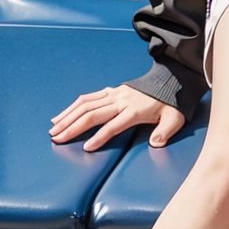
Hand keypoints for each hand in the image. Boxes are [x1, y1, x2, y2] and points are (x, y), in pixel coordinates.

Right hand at [49, 84, 185, 152]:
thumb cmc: (172, 104)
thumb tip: (156, 143)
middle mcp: (121, 101)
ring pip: (86, 104)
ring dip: (68, 117)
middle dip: (73, 127)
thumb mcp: (175, 118)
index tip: (86, 148)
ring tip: (53, 129)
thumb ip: (166, 131)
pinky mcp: (111, 90)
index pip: (114, 125)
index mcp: (135, 110)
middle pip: (93, 114)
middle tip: (57, 139)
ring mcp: (114, 94)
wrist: (170, 80)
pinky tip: (61, 116)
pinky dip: (72, 107)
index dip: (100, 137)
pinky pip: (88, 98)